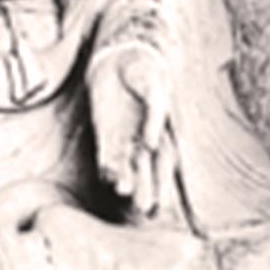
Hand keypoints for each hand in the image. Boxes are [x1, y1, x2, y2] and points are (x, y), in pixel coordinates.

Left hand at [88, 43, 172, 217]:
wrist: (119, 60)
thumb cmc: (144, 73)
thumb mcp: (154, 89)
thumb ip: (155, 115)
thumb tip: (153, 143)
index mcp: (163, 134)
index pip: (166, 165)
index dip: (165, 184)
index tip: (165, 203)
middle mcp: (144, 143)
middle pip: (146, 172)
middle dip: (146, 190)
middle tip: (145, 209)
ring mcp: (123, 141)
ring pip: (126, 168)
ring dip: (125, 181)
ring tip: (124, 192)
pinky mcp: (104, 135)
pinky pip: (105, 155)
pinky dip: (106, 166)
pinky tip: (107, 176)